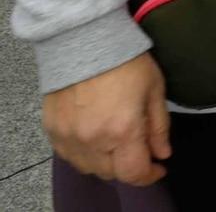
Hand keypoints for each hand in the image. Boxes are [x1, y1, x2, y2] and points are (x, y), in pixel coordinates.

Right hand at [42, 53, 170, 185]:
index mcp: (122, 130)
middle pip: (111, 173)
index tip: (158, 167)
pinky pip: (70, 155)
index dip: (149, 175)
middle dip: (129, 166)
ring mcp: (69, 137)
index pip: (134, 172)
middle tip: (140, 149)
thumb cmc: (126, 60)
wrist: (85, 39)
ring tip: (118, 141)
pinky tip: (96, 136)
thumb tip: (162, 153)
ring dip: (106, 162)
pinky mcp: (53, 130)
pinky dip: (85, 153)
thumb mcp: (154, 89)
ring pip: (89, 167)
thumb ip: (158, 126)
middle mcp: (92, 139)